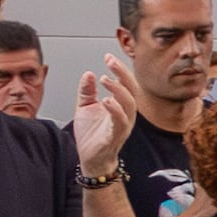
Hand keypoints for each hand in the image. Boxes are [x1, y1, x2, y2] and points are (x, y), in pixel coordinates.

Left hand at [70, 49, 138, 179]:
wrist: (90, 159)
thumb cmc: (92, 136)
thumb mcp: (85, 108)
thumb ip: (87, 91)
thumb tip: (88, 74)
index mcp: (120, 105)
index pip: (124, 83)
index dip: (118, 69)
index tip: (109, 57)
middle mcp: (125, 114)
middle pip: (131, 90)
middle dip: (122, 74)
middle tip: (111, 62)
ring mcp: (122, 125)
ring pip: (129, 104)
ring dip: (118, 90)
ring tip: (106, 79)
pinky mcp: (116, 136)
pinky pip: (120, 121)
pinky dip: (115, 110)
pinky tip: (107, 101)